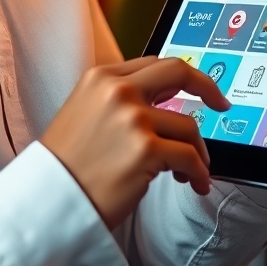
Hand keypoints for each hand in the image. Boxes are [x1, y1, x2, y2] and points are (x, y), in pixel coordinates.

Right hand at [41, 57, 228, 230]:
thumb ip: (118, 99)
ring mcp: (132, 119)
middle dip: (207, 87)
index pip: (155, 64)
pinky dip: (199, 173)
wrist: (45, 201)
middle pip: (178, 72)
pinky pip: (190, 158)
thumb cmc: (64, 167)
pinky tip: (195, 184)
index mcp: (100, 78)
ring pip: (188, 126)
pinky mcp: (145, 150)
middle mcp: (117, 91)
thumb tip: (164, 99)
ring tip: (191, 172)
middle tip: (221, 104)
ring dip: (198, 152)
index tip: (199, 90)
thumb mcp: (83, 113)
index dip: (183, 77)